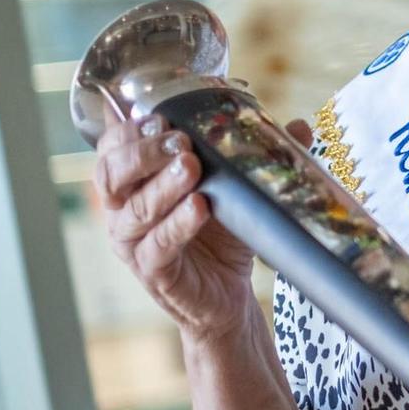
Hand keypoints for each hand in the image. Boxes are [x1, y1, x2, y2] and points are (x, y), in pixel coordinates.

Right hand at [93, 115, 312, 339]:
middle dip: (143, 152)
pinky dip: (177, 224)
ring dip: (162, 184)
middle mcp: (122, 210)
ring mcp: (133, 243)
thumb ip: (258, 155)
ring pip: (134, 210)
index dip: (128, 129)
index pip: (111, 147)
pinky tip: (198, 206)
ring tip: (191, 165)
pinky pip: (157, 246)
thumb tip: (298, 126)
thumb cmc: (221, 233)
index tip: (162, 117)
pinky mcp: (153, 271)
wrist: (228, 293)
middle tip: (180, 141)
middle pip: (110, 173)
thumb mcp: (236, 189)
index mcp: (133, 182)